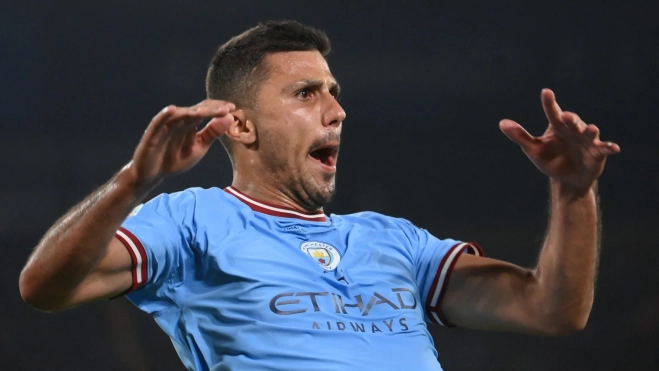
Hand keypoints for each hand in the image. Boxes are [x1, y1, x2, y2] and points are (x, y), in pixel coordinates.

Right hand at [126, 99, 234, 187]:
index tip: (232, 108)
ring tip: (204, 111)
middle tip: (226, 108)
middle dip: (210, 109)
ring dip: (191, 112)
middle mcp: (178, 121)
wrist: (152, 174)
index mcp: (190, 124)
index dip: (217, 109)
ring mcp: (164, 127)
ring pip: (178, 115)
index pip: (205, 110)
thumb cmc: (175, 158)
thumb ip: (212, 133)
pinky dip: (163, 116)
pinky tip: (170, 110)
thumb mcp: (199, 147)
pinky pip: (157, 123)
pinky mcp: (151, 135)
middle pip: (195, 110)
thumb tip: (229, 118)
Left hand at [500, 89, 619, 192]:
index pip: (552, 113)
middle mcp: (573, 130)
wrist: (567, 179)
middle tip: (565, 116)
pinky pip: (604, 148)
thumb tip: (502, 123)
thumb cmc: (550, 160)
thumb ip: (519, 136)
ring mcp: (587, 140)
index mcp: (557, 127)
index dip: (549, 103)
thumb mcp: (533, 149)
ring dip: (590, 131)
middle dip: (570, 118)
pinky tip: (614, 148)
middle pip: (572, 121)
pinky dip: (609, 147)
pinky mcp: (598, 153)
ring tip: (591, 128)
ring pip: (589, 133)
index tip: (546, 92)